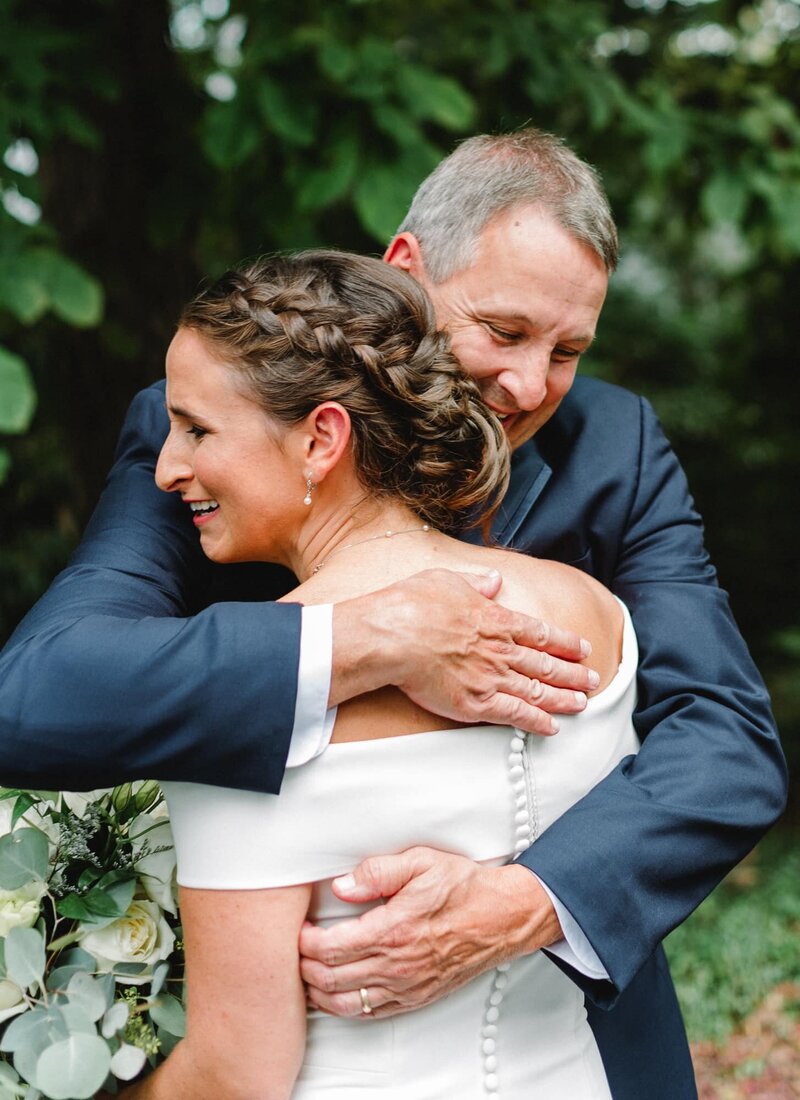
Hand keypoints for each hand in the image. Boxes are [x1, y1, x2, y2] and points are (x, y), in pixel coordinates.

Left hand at [299, 847, 561, 1017]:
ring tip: (309, 974)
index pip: (330, 947)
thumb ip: (377, 872)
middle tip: (298, 950)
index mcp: (393, 930)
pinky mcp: (416, 997)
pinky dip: (345, 1007)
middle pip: (330, 978)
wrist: (503, 916)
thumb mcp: (421, 862)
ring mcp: (406, 986)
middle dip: (305, 966)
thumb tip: (342, 886)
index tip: (301, 929)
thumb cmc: (465, 888)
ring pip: (345, 1002)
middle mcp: (397, 964)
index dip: (305, 942)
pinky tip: (337, 994)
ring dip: (319, 991)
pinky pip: (370, 1013)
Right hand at [331, 568, 597, 735]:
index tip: (582, 649)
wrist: (393, 636)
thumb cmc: (412, 605)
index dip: (564, 642)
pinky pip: (515, 716)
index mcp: (496, 619)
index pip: (540, 633)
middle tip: (593, 680)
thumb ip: (475, 582)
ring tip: (582, 703)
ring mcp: (491, 678)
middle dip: (573, 673)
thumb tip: (493, 579)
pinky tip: (552, 728)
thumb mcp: (446, 579)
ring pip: (537, 691)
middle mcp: (501, 650)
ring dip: (563, 698)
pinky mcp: (476, 704)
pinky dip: (536, 722)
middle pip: (546, 664)